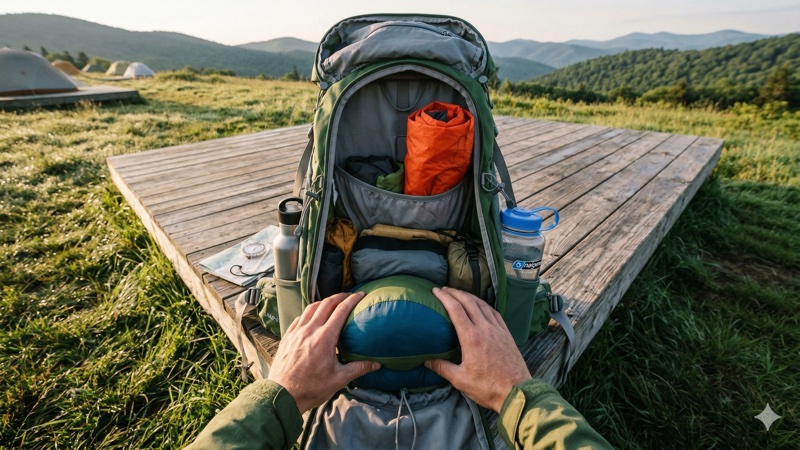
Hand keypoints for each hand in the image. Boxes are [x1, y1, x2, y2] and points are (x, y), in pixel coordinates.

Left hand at [267, 291, 379, 412]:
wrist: (282, 395)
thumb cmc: (311, 388)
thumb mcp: (339, 379)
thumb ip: (359, 368)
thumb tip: (377, 364)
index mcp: (324, 338)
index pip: (340, 311)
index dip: (351, 300)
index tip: (360, 295)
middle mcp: (309, 331)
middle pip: (326, 304)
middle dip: (339, 296)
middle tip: (348, 295)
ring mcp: (296, 332)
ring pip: (311, 308)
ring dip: (323, 302)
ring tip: (332, 302)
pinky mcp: (287, 337)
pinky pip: (299, 318)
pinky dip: (309, 312)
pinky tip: (312, 316)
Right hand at [425, 287, 531, 412]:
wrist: (516, 392)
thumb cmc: (487, 387)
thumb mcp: (460, 379)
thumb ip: (442, 367)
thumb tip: (427, 361)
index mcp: (471, 337)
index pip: (456, 310)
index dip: (445, 298)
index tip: (435, 291)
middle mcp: (485, 328)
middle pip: (469, 302)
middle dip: (455, 293)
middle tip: (444, 289)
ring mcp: (497, 329)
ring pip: (482, 305)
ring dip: (469, 296)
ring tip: (460, 294)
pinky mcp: (506, 334)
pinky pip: (494, 312)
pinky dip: (484, 305)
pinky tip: (481, 305)